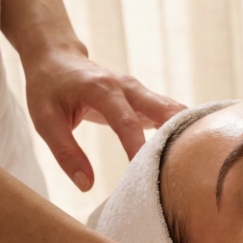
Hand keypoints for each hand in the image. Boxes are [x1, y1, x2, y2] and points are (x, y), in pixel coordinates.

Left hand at [24, 46, 184, 190]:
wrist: (56, 56)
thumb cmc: (47, 88)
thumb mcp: (44, 120)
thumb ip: (66, 153)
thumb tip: (86, 185)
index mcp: (102, 89)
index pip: (126, 122)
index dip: (137, 148)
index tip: (145, 173)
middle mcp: (127, 86)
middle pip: (163, 109)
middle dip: (178, 134)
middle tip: (190, 163)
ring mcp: (139, 91)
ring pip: (172, 110)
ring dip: (186, 131)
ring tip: (197, 159)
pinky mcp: (144, 98)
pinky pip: (169, 113)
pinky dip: (181, 129)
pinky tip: (191, 149)